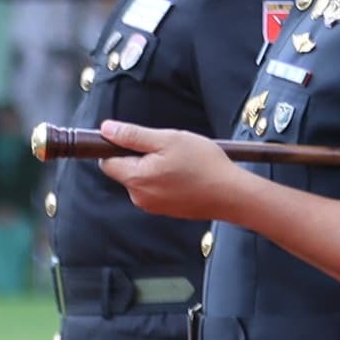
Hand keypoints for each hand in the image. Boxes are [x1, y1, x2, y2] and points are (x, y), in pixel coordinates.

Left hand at [94, 122, 255, 223]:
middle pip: (124, 170)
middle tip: (167, 149)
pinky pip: (155, 190)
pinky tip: (185, 175)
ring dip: (154, 168)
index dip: (117, 146)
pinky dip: (165, 180)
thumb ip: (133, 135)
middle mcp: (139, 197)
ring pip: (141, 179)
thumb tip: (106, 129)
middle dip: (139, 157)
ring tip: (180, 162)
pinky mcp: (166, 210)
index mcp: (136, 178)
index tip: (137, 139)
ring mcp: (152, 206)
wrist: (232, 194)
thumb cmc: (204, 164)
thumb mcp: (168, 139)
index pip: (107, 161)